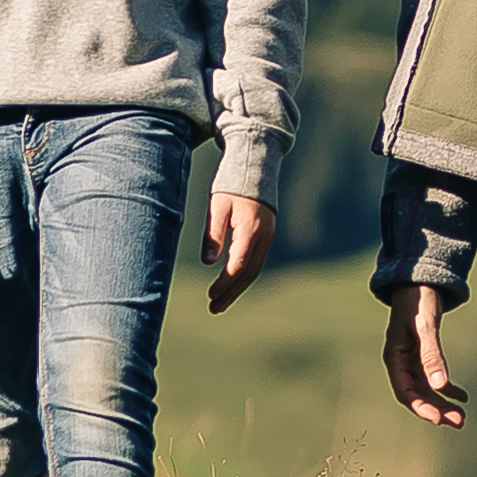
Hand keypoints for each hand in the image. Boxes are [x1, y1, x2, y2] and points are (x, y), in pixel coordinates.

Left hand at [203, 193, 277, 311]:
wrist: (256, 167)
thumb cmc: (232, 185)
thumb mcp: (217, 206)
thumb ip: (213, 234)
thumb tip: (208, 263)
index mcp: (251, 229)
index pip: (239, 265)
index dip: (224, 283)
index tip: (210, 294)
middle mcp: (264, 237)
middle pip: (249, 273)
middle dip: (231, 293)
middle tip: (213, 308)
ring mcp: (268, 238)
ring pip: (254, 271)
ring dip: (237, 290)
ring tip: (219, 304)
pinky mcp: (267, 237)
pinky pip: (256, 263)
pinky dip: (244, 278)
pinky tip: (231, 286)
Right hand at [382, 284, 468, 426]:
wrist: (419, 280)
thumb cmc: (418, 301)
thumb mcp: (425, 326)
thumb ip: (431, 355)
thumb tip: (440, 386)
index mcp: (394, 358)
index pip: (405, 392)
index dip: (422, 408)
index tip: (439, 420)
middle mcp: (401, 363)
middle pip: (418, 395)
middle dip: (437, 410)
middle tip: (459, 422)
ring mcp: (411, 360)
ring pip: (427, 389)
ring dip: (443, 403)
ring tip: (462, 416)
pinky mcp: (423, 354)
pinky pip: (434, 378)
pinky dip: (448, 388)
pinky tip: (463, 396)